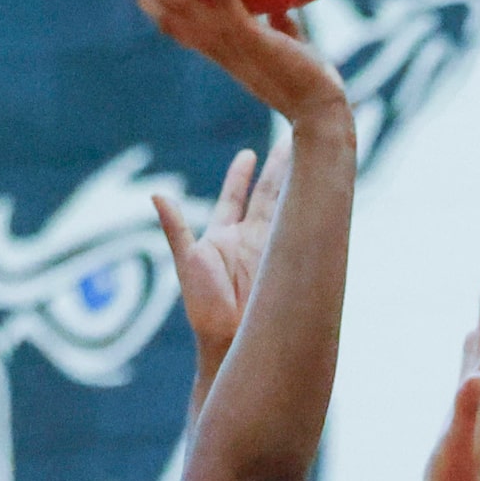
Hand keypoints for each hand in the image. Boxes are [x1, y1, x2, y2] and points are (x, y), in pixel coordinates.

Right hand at [121, 0, 347, 123]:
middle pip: (169, 17)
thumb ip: (282, 28)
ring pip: (183, 8)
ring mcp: (230, 44)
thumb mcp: (289, 49)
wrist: (319, 108)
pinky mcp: (250, 37)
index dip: (155, 7)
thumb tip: (283, 10)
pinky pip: (225, 1)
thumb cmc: (308, 81)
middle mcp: (218, 50)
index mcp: (222, 52)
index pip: (179, 29)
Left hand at [161, 137, 292, 382]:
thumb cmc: (204, 307)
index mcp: (224, 236)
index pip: (235, 196)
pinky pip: (302, 231)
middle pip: (269, 194)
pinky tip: (323, 192)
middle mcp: (250, 239)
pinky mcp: (289, 261)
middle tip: (293, 140)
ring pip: (289, 206)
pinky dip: (312, 212)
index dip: (241, 175)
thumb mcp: (187, 263)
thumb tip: (156, 194)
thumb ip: (175, 228)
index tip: (249, 154)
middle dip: (281, 167)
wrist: (232, 340)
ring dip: (300, 182)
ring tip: (312, 155)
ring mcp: (272, 249)